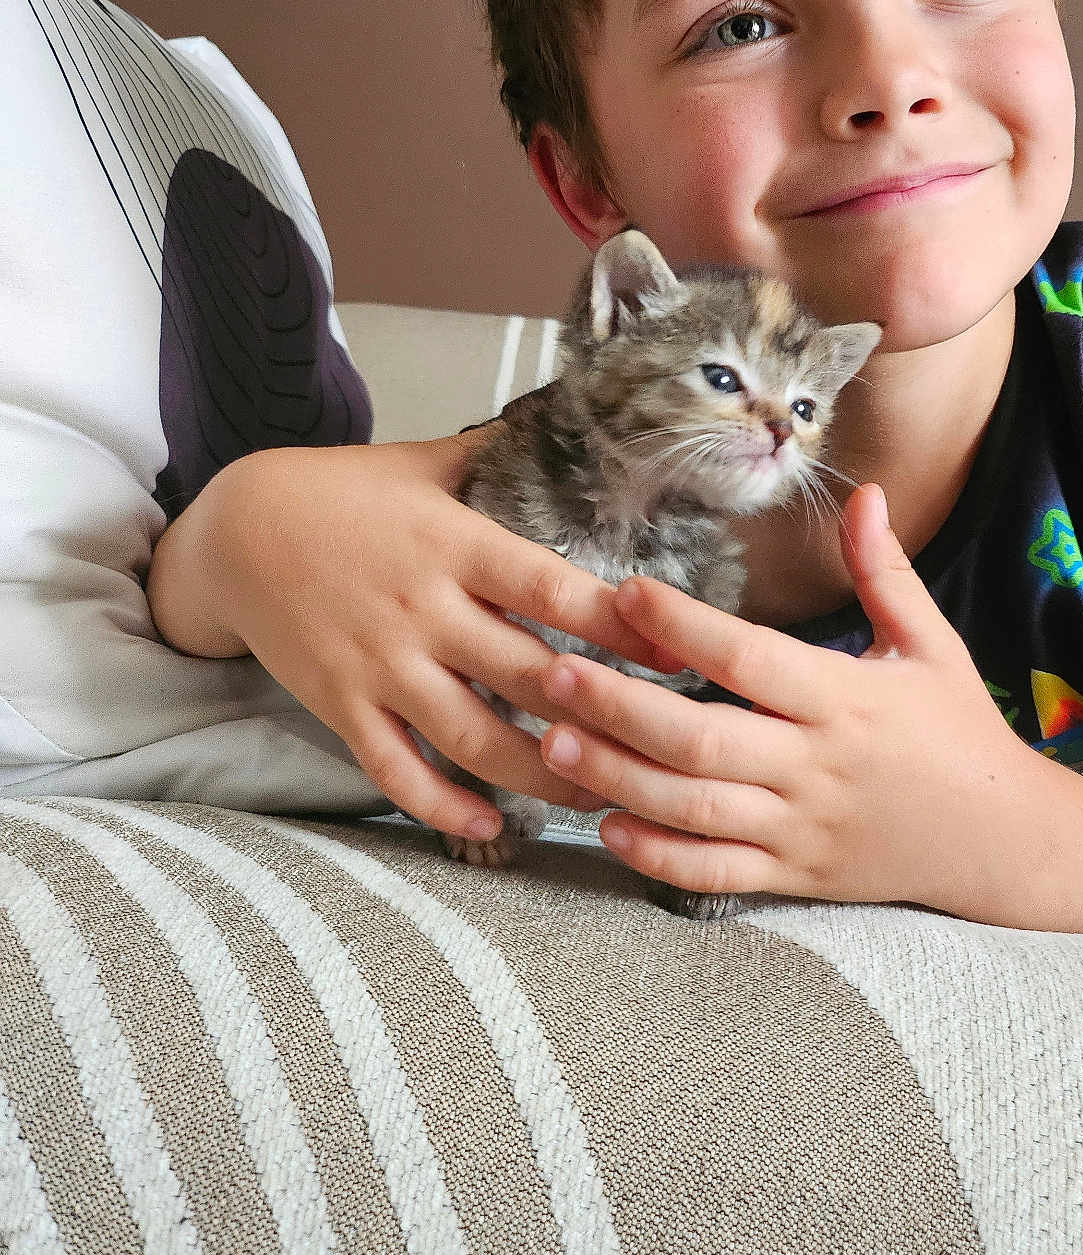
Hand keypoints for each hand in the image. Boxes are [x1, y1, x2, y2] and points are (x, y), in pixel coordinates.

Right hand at [146, 435, 674, 839]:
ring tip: (602, 795)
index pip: (553, 590)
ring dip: (542, 775)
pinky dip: (442, 805)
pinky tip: (492, 827)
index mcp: (455, 545)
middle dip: (599, 717)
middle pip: (528, 677)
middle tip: (661, 747)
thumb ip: (496, 456)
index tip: (679, 653)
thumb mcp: (423, 464)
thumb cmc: (341, 494)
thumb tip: (570, 428)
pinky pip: (396, 770)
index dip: (620, 627)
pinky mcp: (342, 706)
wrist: (231, 533)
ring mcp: (381, 665)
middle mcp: (424, 609)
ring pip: (473, 738)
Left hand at [534, 483, 1037, 914]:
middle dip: (621, 706)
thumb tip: (865, 491)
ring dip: (618, 777)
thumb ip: (886, 572)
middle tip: (552, 673)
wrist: (1003, 839)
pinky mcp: (794, 876)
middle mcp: (815, 767)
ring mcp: (801, 829)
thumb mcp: (930, 645)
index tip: (626, 592)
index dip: (684, 625)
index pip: (749, 658)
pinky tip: (605, 825)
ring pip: (695, 809)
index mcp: (845, 700)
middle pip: (702, 739)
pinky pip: (715, 874)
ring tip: (553, 741)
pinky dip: (658, 856)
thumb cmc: (960, 731)